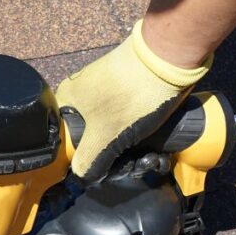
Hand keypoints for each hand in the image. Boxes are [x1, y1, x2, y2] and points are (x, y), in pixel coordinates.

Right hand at [55, 20, 210, 183]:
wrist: (169, 59)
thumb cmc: (130, 97)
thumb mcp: (105, 137)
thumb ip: (87, 161)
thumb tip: (81, 176)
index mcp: (66, 100)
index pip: (66, 140)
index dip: (83, 159)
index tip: (102, 171)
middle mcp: (82, 92)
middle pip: (91, 136)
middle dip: (112, 157)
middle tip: (131, 164)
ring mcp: (105, 89)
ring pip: (111, 130)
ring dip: (128, 148)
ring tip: (146, 156)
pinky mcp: (126, 88)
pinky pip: (125, 118)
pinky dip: (137, 133)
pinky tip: (150, 142)